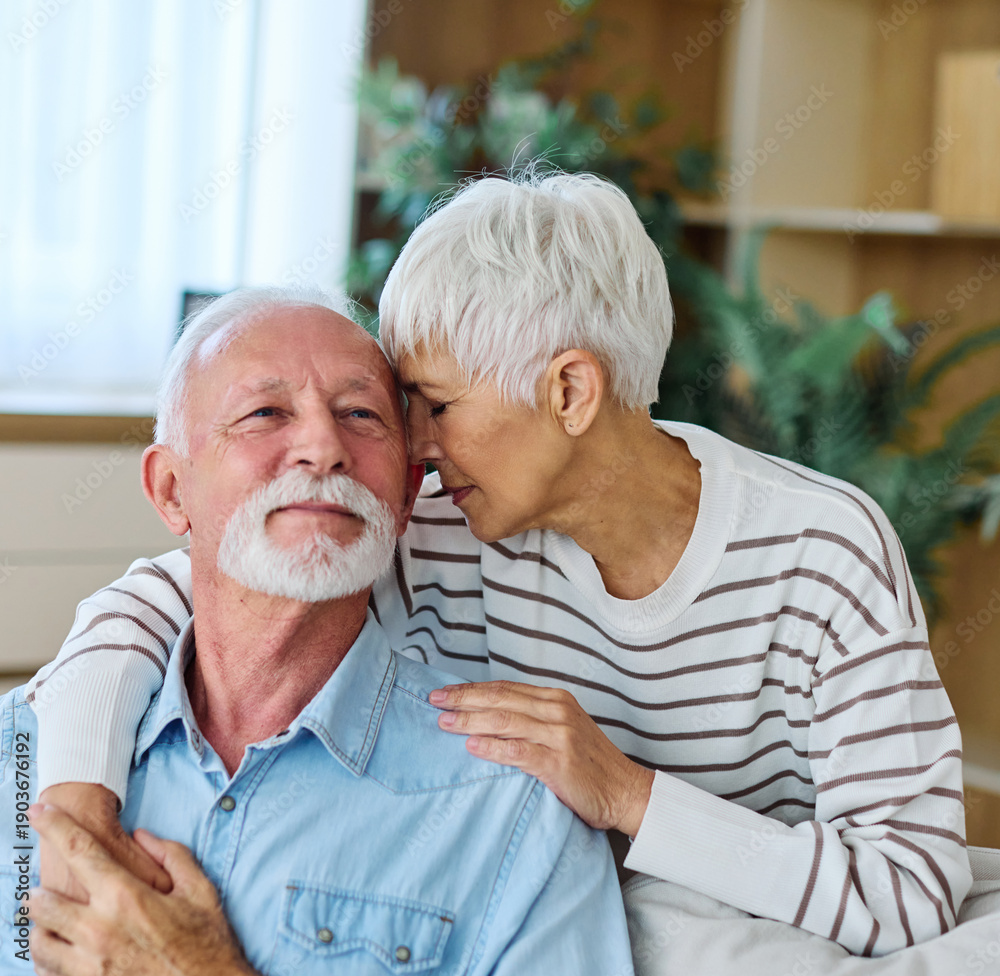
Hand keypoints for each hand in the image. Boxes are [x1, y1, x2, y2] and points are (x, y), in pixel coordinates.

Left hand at [28, 805, 256, 975]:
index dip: (55, 825)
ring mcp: (88, 966)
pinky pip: (48, 972)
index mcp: (126, 897)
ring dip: (40, 927)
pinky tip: (61, 953)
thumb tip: (142, 835)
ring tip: (50, 921)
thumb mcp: (200, 890)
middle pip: (43, 902)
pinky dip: (48, 960)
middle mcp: (98, 930)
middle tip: (44, 886)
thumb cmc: (207, 943)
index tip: (39, 810)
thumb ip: (171, 855)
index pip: (79, 850)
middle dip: (37, 889)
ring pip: (38, 941)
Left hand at [429, 681, 654, 834]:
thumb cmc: (589, 765)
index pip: (504, 688)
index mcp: (556, 699)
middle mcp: (557, 711)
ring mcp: (559, 736)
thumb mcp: (562, 730)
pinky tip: (471, 747)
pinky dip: (492, 747)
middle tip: (434, 700)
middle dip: (464, 699)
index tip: (445, 692)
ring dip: (470, 721)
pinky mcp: (559, 763)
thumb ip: (531, 720)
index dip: (472, 689)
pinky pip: (518, 752)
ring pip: (504, 721)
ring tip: (444, 722)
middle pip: (500, 699)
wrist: (625, 792)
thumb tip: (485, 718)